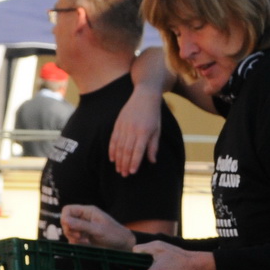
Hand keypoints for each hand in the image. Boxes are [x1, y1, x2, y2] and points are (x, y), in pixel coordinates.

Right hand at [61, 204, 134, 249]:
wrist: (122, 246)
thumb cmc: (114, 234)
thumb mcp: (98, 229)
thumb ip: (81, 225)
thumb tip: (65, 220)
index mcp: (87, 211)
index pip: (68, 210)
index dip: (65, 217)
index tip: (68, 227)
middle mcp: (83, 218)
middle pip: (65, 221)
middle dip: (70, 230)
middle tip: (79, 237)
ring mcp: (82, 228)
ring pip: (68, 231)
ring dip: (73, 237)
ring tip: (85, 241)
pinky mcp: (83, 237)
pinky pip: (72, 239)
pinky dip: (76, 243)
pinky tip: (86, 244)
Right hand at [109, 48, 167, 174]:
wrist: (145, 95)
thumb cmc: (153, 114)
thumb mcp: (157, 130)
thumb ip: (153, 146)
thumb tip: (152, 161)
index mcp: (144, 132)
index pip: (138, 151)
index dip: (134, 163)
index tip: (132, 172)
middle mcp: (133, 129)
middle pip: (127, 151)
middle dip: (125, 164)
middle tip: (124, 175)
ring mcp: (124, 126)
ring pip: (119, 146)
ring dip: (118, 159)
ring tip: (118, 169)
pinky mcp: (118, 123)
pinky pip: (113, 138)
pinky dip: (112, 149)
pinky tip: (112, 158)